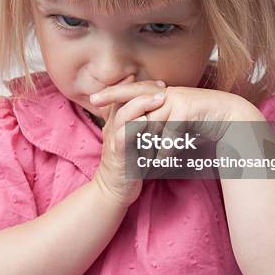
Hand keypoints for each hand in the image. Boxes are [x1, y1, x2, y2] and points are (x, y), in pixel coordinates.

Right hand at [91, 75, 167, 207]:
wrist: (114, 190)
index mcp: (116, 121)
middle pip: (123, 99)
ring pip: (124, 115)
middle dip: (143, 90)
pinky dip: (135, 127)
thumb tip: (160, 110)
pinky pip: (124, 137)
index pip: (126, 95)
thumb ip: (142, 124)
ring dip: (142, 104)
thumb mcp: (134, 139)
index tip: (161, 84)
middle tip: (163, 87)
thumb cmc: (129, 163)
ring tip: (160, 98)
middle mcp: (112, 126)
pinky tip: (147, 121)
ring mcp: (113, 139)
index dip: (143, 87)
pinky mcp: (117, 154)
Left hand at [91, 82, 260, 165]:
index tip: (94, 99)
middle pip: (136, 100)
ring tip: (134, 161)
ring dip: (145, 144)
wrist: (233, 117)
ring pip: (152, 122)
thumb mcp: (178, 119)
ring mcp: (177, 99)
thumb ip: (160, 121)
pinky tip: (160, 163)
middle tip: (97, 108)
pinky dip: (165, 151)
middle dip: (116, 104)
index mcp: (163, 95)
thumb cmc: (204, 120)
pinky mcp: (187, 109)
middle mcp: (167, 93)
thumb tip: (142, 131)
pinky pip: (170, 133)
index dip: (113, 93)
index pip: (133, 92)